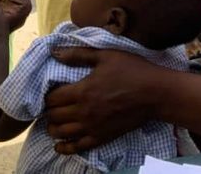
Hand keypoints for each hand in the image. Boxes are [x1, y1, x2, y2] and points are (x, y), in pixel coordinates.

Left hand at [45, 48, 159, 153]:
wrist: (155, 93)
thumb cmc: (131, 70)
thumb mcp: (105, 55)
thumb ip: (78, 54)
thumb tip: (54, 52)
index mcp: (82, 91)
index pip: (52, 98)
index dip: (46, 96)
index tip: (47, 93)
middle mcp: (84, 112)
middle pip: (54, 116)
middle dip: (48, 111)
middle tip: (49, 107)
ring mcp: (93, 127)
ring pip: (62, 133)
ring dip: (52, 128)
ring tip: (51, 123)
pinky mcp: (102, 137)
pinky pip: (78, 147)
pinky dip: (65, 148)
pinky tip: (59, 145)